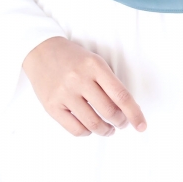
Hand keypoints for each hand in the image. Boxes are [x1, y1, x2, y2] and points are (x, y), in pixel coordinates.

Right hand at [22, 36, 147, 137]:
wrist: (41, 50)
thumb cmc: (73, 57)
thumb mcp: (94, 61)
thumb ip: (108, 82)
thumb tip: (125, 109)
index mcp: (94, 65)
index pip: (121, 95)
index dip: (134, 113)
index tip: (141, 124)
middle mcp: (80, 79)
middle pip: (109, 112)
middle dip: (120, 122)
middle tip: (122, 123)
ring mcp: (65, 93)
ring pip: (93, 124)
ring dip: (105, 130)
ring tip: (108, 129)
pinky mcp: (52, 106)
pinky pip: (75, 129)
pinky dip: (87, 132)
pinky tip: (89, 128)